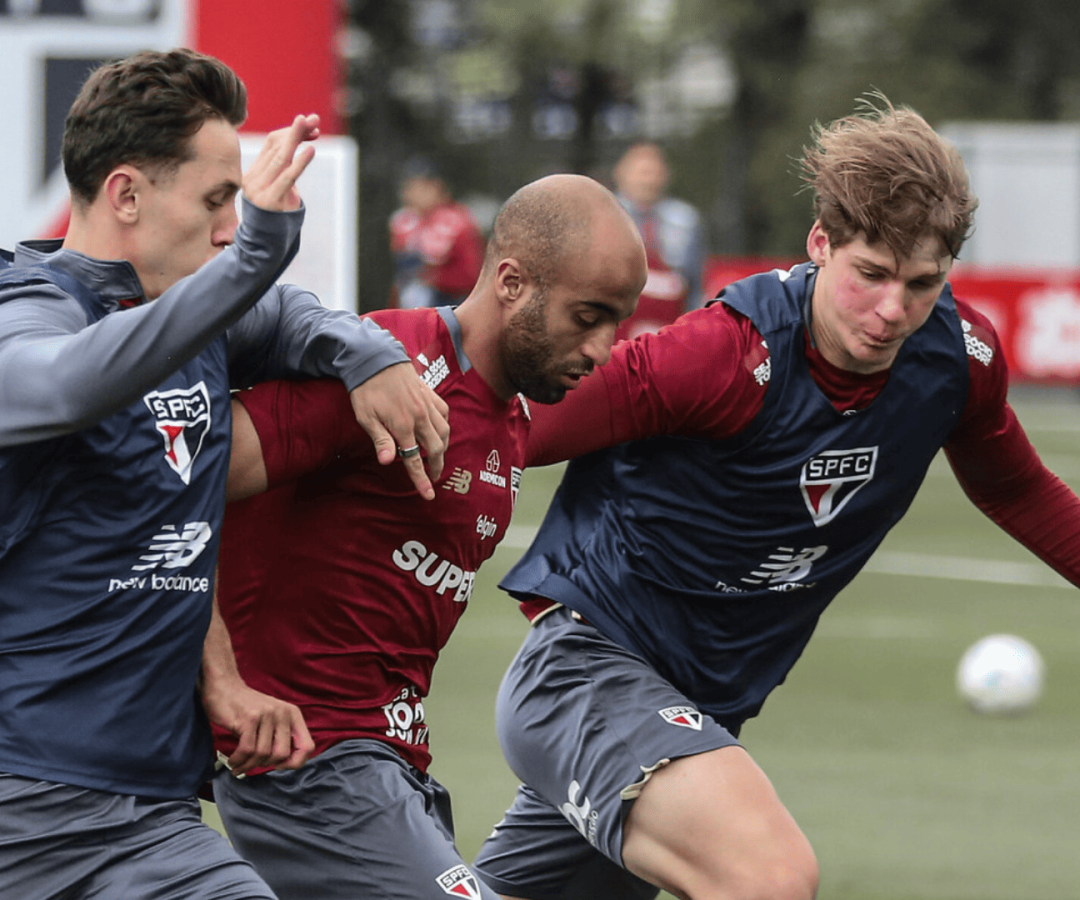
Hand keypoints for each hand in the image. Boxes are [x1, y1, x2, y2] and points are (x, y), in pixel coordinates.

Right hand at [201, 678, 314, 775]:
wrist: (224, 688)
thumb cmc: (246, 709)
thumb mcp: (272, 719)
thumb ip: (281, 737)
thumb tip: (285, 764)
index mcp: (293, 715)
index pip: (307, 747)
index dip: (295, 763)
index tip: (278, 766)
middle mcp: (283, 713)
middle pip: (282, 754)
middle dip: (265, 765)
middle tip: (252, 764)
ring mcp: (267, 715)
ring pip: (263, 754)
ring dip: (247, 765)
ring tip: (238, 765)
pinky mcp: (250, 718)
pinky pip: (247, 750)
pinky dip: (238, 760)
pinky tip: (233, 760)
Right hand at [241, 113, 320, 211]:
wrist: (264, 245)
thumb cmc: (277, 214)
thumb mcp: (279, 188)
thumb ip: (286, 167)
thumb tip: (302, 139)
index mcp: (253, 172)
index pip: (272, 143)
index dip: (292, 132)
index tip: (311, 127)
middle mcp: (253, 178)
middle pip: (277, 146)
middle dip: (297, 131)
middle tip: (314, 119)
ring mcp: (259, 189)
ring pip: (281, 157)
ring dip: (297, 138)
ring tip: (311, 124)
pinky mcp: (270, 200)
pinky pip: (287, 177)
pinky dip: (300, 162)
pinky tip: (310, 150)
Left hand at [349, 362, 449, 499]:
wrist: (376, 358)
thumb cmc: (366, 389)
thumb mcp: (366, 417)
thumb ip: (380, 440)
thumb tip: (388, 462)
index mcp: (403, 425)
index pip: (415, 460)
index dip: (422, 480)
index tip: (429, 495)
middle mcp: (420, 417)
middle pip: (436, 449)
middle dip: (437, 467)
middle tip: (434, 478)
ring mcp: (428, 405)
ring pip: (445, 433)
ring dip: (442, 449)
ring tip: (437, 458)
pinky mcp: (431, 395)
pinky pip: (445, 416)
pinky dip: (445, 428)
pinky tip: (439, 432)